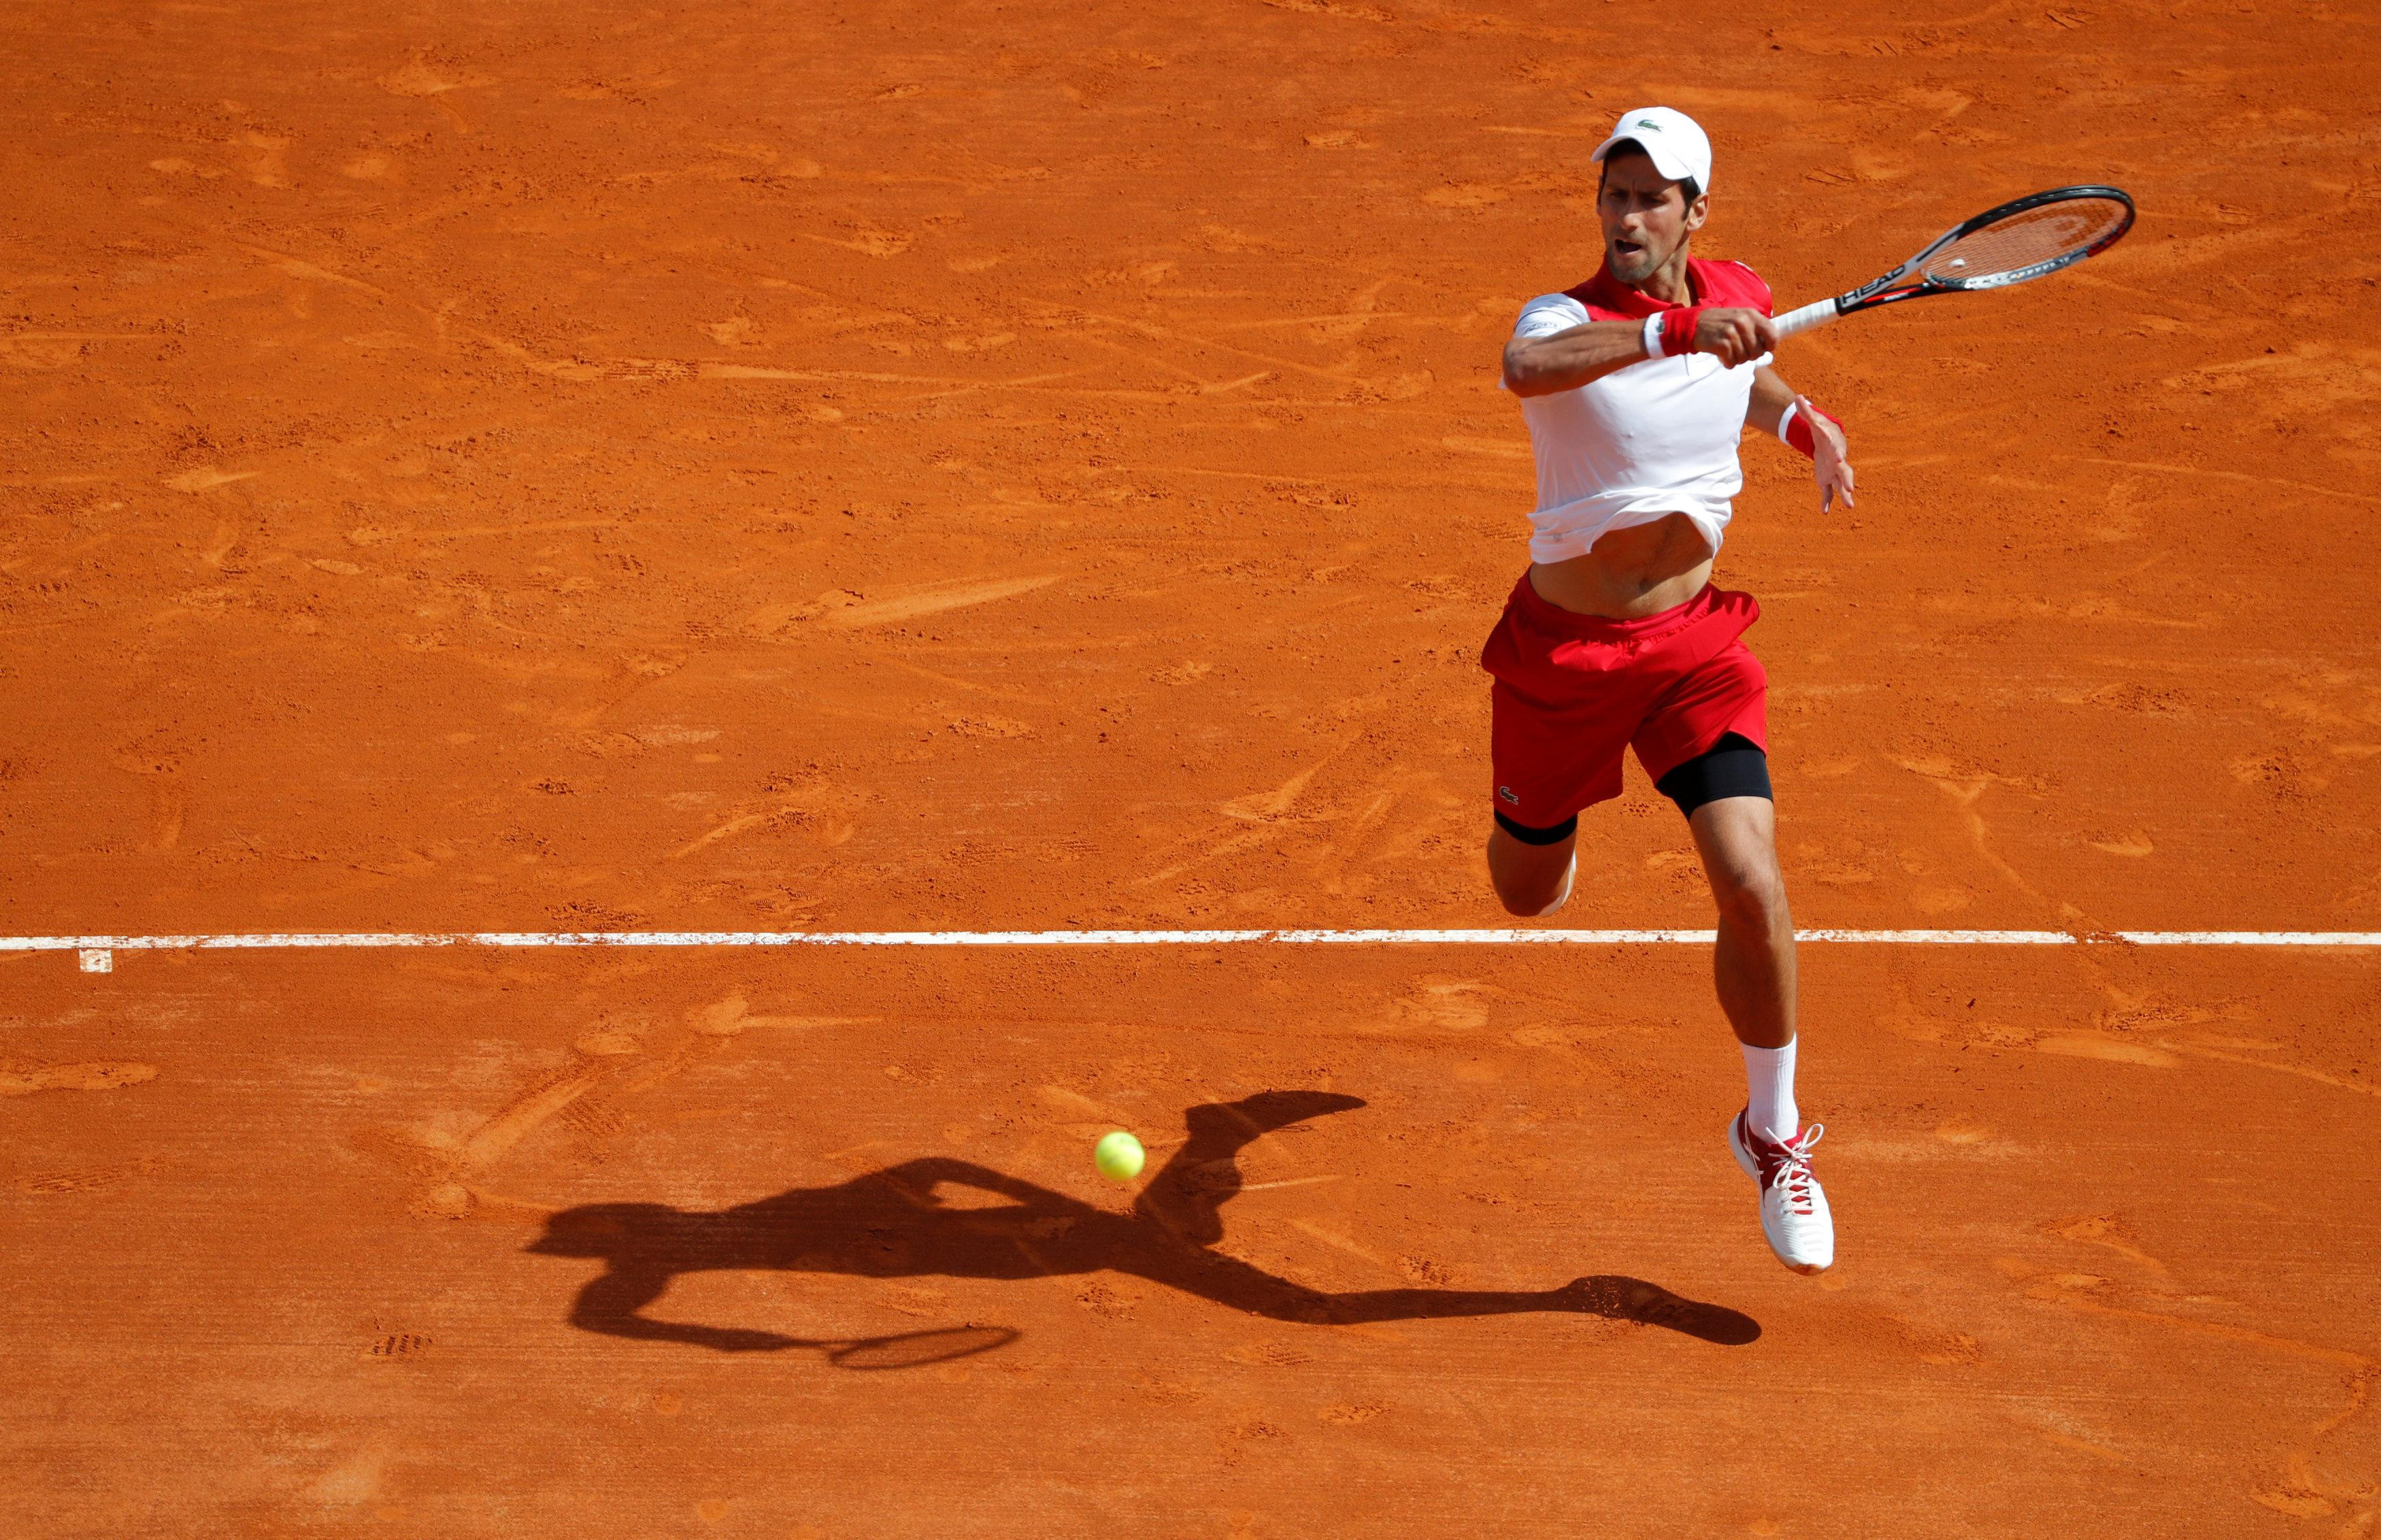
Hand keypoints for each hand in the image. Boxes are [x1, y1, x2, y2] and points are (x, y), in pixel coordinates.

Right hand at [1691, 307, 1777, 368]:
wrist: (1694, 324)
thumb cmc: (1720, 323)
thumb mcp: (1739, 317)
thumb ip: (1755, 327)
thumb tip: (1769, 345)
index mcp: (1751, 315)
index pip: (1773, 335)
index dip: (1769, 346)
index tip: (1763, 348)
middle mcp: (1743, 322)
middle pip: (1758, 351)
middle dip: (1750, 355)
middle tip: (1740, 350)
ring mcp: (1732, 333)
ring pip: (1745, 359)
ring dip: (1737, 359)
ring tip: (1729, 351)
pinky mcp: (1722, 344)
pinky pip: (1732, 362)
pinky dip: (1727, 362)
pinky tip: (1722, 355)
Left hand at [1799, 393, 1855, 511]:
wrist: (1829, 442)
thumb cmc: (1823, 431)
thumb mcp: (1814, 422)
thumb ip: (1806, 412)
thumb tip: (1797, 397)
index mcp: (1835, 447)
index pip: (1837, 450)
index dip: (1838, 454)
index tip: (1840, 458)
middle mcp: (1838, 462)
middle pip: (1846, 472)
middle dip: (1848, 480)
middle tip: (1852, 489)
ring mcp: (1834, 473)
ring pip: (1841, 486)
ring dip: (1845, 496)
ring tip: (1851, 506)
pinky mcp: (1827, 480)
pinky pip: (1828, 493)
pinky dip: (1826, 502)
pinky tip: (1824, 512)